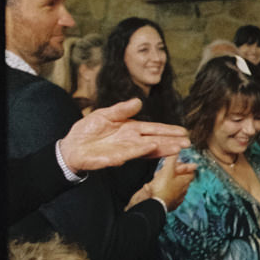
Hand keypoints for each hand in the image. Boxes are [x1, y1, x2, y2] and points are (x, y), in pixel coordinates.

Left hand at [61, 99, 189, 173]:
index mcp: (131, 129)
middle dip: (171, 141)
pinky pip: (128, 154)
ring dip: (162, 149)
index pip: (154, 129)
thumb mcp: (105, 114)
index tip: (183, 132)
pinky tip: (151, 147)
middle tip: (187, 143)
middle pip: (155, 140)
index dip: (168, 130)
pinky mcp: (113, 158)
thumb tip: (138, 101)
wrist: (71, 146)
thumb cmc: (88, 130)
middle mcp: (131, 141)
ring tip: (177, 148)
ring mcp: (124, 150)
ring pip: (147, 150)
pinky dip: (139, 151)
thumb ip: (122, 109)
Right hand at [139, 153, 198, 210]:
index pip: (191, 173)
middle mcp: (182, 190)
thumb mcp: (167, 170)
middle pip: (182, 179)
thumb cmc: (162, 189)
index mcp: (185, 182)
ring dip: (170, 179)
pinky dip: (163, 187)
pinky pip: (167, 193)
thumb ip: (172, 159)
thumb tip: (177, 148)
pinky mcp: (165, 201)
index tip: (179, 162)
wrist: (152, 204)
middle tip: (170, 167)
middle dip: (177, 172)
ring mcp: (174, 197)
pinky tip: (158, 185)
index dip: (186, 166)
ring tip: (162, 173)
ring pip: (175, 186)